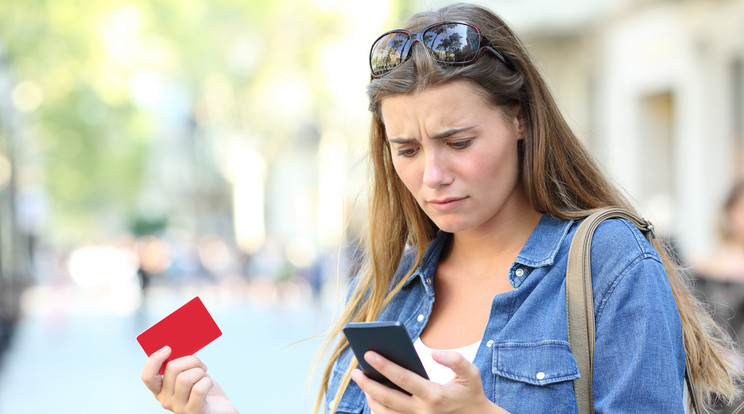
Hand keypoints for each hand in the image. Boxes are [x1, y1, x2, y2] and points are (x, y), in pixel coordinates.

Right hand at [141, 346, 238, 413]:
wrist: (219, 408)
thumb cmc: (205, 389)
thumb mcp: (189, 374)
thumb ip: (181, 364)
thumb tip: (178, 347)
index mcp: (161, 390)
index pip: (147, 376)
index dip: (155, 360)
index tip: (168, 348)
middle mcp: (166, 400)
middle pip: (172, 369)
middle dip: (191, 361)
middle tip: (200, 366)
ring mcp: (178, 407)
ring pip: (185, 378)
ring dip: (200, 372)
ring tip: (204, 377)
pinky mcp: (193, 411)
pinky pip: (198, 389)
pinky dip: (208, 382)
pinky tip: (209, 385)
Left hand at [350, 350, 508, 413]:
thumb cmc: (470, 392)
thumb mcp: (471, 373)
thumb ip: (455, 360)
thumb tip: (433, 353)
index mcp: (434, 395)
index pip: (403, 379)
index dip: (384, 366)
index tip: (368, 354)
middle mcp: (422, 411)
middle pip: (387, 398)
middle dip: (367, 384)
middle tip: (355, 371)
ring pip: (384, 413)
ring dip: (370, 397)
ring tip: (361, 381)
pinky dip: (377, 409)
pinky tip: (372, 395)